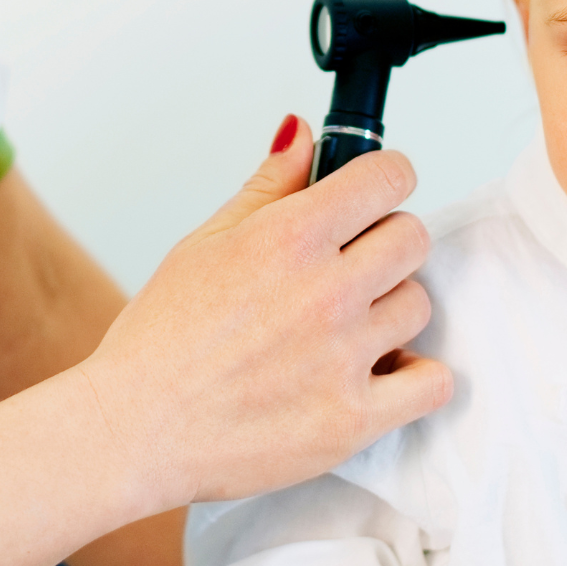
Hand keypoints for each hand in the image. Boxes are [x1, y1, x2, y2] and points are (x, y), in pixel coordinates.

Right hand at [78, 115, 451, 508]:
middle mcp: (324, 292)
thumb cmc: (160, 340)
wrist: (133, 431)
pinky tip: (381, 373)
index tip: (377, 192)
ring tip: (347, 327)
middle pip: (413, 238)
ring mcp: (343, 358)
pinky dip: (415, 377)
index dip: (386, 178)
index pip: (388, 178)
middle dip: (387, 243)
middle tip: (353, 265)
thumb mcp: (204, 243)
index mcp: (288, 238)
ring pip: (418, 305)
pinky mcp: (353, 420)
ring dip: (391, 310)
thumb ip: (268, 185)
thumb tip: (304, 134)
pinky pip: (433, 384)